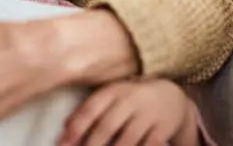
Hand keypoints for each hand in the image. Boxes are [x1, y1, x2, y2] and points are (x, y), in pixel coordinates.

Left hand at [58, 78, 198, 145]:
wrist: (170, 96)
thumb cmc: (129, 100)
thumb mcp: (112, 97)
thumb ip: (90, 110)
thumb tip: (65, 130)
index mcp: (113, 91)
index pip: (91, 108)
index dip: (76, 127)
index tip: (62, 143)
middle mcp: (130, 100)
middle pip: (107, 126)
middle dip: (91, 145)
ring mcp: (148, 115)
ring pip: (127, 140)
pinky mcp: (163, 129)